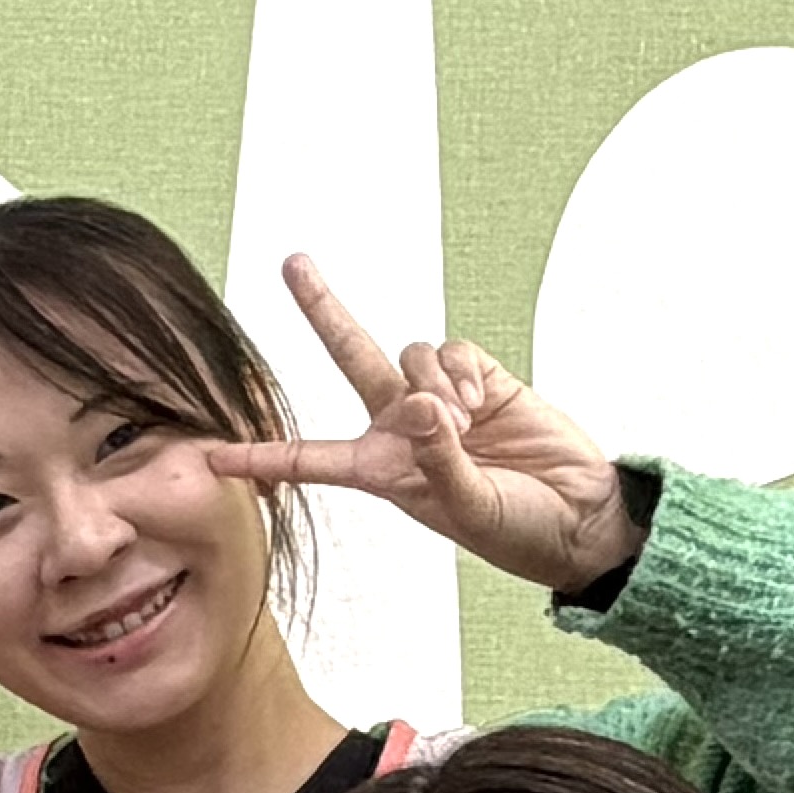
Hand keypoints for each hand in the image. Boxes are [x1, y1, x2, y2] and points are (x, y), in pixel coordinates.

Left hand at [207, 256, 635, 600]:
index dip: (262, 456)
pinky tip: (484, 403)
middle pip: (351, 356)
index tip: (212, 456)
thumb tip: (422, 407)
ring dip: (436, 384)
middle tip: (293, 262)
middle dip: (323, 308)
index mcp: (383, 471)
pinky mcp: (484, 377)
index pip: (310, 459)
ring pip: (411, 355)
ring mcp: (443, 398)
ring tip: (466, 424)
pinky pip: (454, 352)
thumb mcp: (470, 509)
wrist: (582, 518)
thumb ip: (440, 460)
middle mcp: (403, 427)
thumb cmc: (519, 530)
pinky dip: (465, 372)